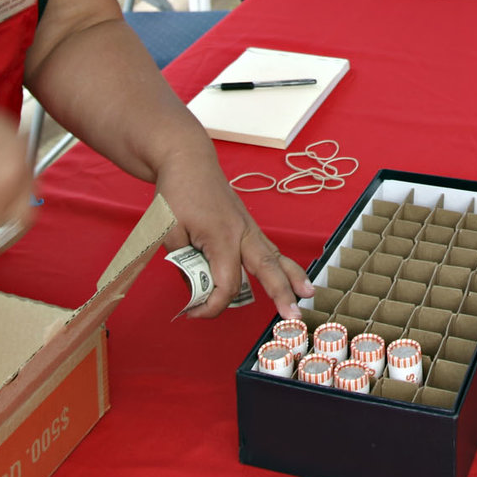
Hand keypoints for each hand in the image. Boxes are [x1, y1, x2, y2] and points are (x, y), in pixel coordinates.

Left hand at [154, 147, 312, 318]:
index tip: (192, 313)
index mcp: (221, 237)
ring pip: (275, 257)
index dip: (210, 306)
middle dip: (280, 294)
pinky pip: (270, 249)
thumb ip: (182, 264)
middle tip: (292, 316)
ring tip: (308, 295)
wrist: (188, 160)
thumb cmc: (177, 192)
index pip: (226, 285)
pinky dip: (284, 265)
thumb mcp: (167, 231)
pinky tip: (295, 276)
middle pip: (266, 269)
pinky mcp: (248, 226)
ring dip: (292, 278)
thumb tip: (196, 290)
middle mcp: (242, 233)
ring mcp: (248, 228)